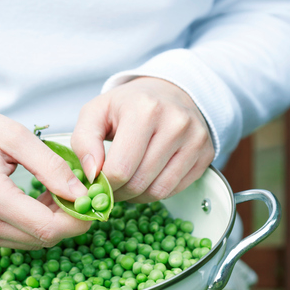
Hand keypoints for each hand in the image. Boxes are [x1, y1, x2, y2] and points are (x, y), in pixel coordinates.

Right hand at [0, 101, 89, 247]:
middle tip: (77, 194)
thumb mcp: (15, 136)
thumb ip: (50, 166)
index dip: (76, 220)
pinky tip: (37, 201)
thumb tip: (80, 193)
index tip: (91, 202)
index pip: (47, 228)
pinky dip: (34, 225)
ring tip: (55, 193)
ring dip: (51, 223)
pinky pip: (17, 239)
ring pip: (32, 242)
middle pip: (42, 239)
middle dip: (67, 221)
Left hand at [71, 77, 213, 202]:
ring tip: (128, 184)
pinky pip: (175, 190)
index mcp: (145, 110)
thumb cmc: (129, 105)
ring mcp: (195, 139)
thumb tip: (92, 174)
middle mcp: (175, 123)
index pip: (120, 169)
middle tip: (112, 187)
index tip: (99, 182)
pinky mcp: (205, 154)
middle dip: (120, 192)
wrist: (170, 92)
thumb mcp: (96, 112)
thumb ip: (83, 141)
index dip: (104, 185)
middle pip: (139, 183)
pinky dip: (156, 192)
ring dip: (137, 196)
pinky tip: (148, 179)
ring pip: (158, 191)